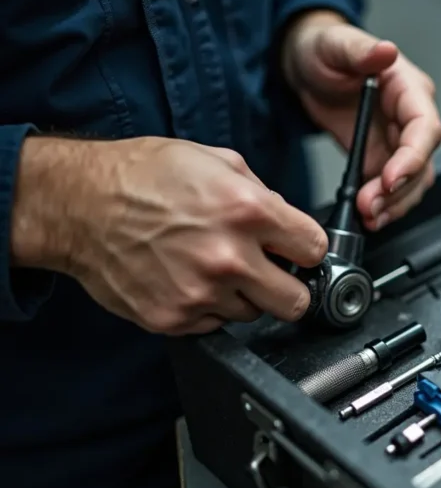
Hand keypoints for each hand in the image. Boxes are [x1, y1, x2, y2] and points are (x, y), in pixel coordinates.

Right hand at [13, 136, 327, 334]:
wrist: (79, 204)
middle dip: (289, 286)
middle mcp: (229, 257)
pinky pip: (215, 325)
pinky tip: (188, 279)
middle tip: (270, 273)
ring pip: (253, 314)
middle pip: (296, 301)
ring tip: (213, 267)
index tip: (297, 251)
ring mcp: (201, 294)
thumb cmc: (143, 177)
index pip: (315, 250)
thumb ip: (263, 195)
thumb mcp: (217, 162)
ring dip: (243, 295)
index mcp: (248, 211)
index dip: (306, 249)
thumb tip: (288, 223)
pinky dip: (208, 307)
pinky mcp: (174, 319)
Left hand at [283, 11, 440, 230]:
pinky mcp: (380, 160)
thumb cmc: (325, 49)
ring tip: (368, 216)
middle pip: (422, 164)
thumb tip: (386, 51)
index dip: (412, 158)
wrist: (307, 68)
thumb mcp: (337, 45)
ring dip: (393, 205)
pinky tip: (367, 216)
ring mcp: (396, 143)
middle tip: (370, 206)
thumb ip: (361, 51)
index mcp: (409, 90)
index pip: (425, 129)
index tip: (389, 179)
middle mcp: (409, 120)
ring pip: (412, 184)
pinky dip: (382, 207)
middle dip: (399, 191)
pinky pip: (391, 191)